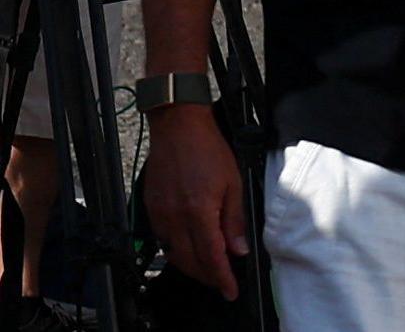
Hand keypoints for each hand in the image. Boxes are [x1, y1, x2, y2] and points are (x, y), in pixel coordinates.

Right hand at [143, 106, 249, 300]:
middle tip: (222, 282)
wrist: (178, 129)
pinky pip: (162, 240)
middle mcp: (175, 217)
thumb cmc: (208, 150)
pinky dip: (177, 251)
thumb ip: (234, 219)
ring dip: (191, 266)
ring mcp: (159, 215)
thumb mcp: (233, 183)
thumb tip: (238, 249)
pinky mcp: (151, 209)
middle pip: (189, 261)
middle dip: (207, 276)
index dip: (221, 277)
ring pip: (173, 254)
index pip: (210, 256)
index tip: (230, 290)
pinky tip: (189, 249)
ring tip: (209, 269)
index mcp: (198, 211)